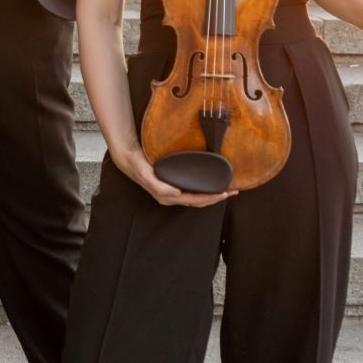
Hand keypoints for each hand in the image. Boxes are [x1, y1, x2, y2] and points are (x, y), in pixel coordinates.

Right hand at [111, 146, 235, 208]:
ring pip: (197, 199)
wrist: (130, 160)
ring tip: (226, 190)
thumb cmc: (139, 167)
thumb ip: (160, 186)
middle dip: (216, 198)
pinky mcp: (173, 186)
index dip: (211, 198)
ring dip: (212, 196)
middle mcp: (172, 197)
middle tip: (233, 192)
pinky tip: (210, 186)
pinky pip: (192, 192)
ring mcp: (173, 193)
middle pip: (199, 202)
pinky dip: (204, 191)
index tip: (224, 193)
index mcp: (168, 197)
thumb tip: (177, 194)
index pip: (194, 200)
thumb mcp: (147, 175)